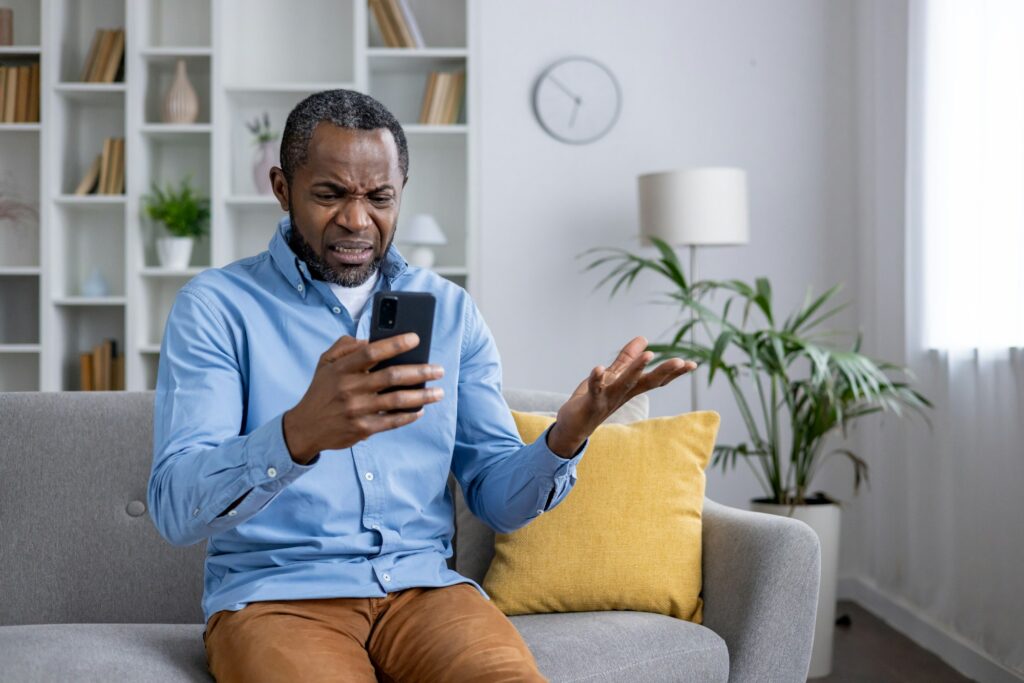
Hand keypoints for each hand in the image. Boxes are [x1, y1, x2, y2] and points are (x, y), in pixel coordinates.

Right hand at [282, 333, 444, 463]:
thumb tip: (372, 339)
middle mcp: (350, 388)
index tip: (416, 339)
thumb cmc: (321, 391)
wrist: (305, 427)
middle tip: (439, 369)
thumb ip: (346, 346)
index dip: (395, 344)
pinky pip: (392, 421)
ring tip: (439, 392)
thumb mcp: (326, 363)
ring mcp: (357, 410)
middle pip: (392, 376)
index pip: (371, 351)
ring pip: (397, 400)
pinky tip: (421, 409)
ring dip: (423, 396)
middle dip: (420, 372)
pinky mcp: (362, 429)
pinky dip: (409, 415)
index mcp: (342, 369)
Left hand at [547, 336, 696, 457]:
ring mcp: (608, 399)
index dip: (674, 373)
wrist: (572, 427)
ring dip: (636, 370)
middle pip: (647, 382)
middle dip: (664, 372)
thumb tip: (643, 338)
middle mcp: (623, 395)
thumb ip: (626, 359)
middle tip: (681, 362)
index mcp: (630, 388)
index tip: (693, 364)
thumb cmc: (593, 400)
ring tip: (648, 355)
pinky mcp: (591, 402)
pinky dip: (597, 379)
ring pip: (625, 384)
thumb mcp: (612, 377)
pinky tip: (598, 367)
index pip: (656, 379)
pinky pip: (595, 390)